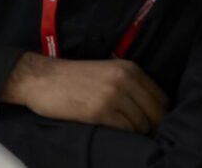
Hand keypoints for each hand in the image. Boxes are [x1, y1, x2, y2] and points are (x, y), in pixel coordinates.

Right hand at [1, 52, 168, 133]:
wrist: (38, 78)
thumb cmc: (71, 78)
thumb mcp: (105, 71)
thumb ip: (130, 85)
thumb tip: (152, 111)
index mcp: (129, 69)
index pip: (162, 98)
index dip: (158, 113)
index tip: (149, 121)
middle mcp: (124, 80)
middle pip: (156, 113)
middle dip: (150, 125)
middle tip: (137, 130)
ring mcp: (113, 95)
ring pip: (141, 124)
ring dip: (133, 130)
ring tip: (117, 127)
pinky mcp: (100, 111)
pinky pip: (125, 129)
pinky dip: (121, 133)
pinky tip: (107, 127)